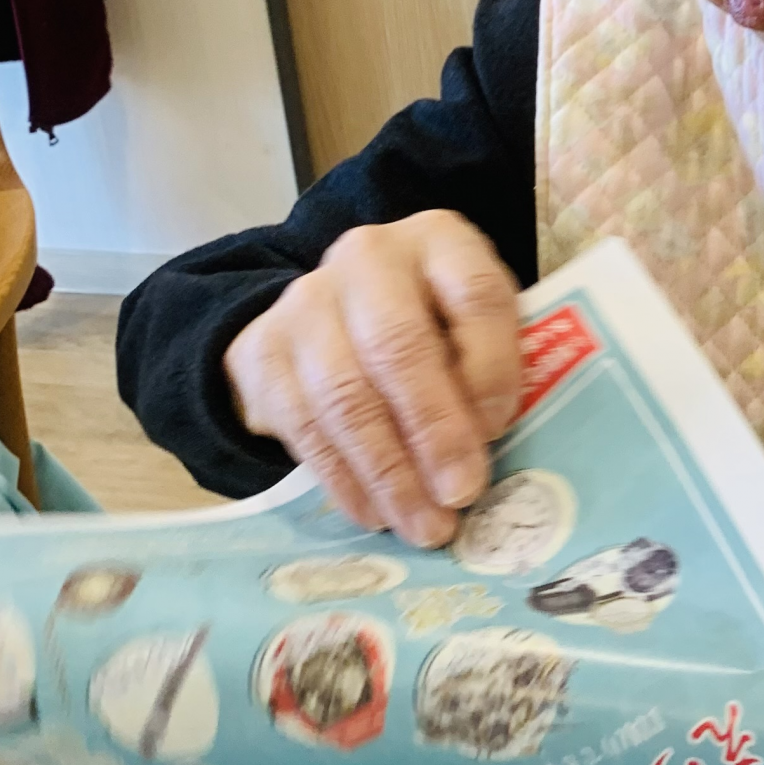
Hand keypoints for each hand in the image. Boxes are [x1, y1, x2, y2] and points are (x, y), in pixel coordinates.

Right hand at [223, 211, 520, 544]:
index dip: (492, 366)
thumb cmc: (431, 325)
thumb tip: (490, 449)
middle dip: (434, 430)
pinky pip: (304, 426)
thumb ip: (489, 367)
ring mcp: (306, 302)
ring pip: (346, 395)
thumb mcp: (472, 325)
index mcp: (439, 240)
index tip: (501, 429)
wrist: (330, 313)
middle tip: (461, 493)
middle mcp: (367, 257)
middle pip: (399, 346)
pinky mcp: (262, 351)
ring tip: (424, 524)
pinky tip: (375, 514)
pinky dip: (344, 479)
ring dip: (389, 472)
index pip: (474, 294)